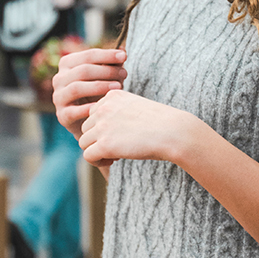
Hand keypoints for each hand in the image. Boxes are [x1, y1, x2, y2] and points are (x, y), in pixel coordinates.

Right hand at [52, 47, 127, 135]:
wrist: (88, 120)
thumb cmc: (98, 92)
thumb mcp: (104, 76)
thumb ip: (111, 64)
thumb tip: (123, 51)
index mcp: (67, 64)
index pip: (88, 55)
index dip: (107, 55)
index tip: (124, 56)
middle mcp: (59, 79)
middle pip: (83, 71)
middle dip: (106, 71)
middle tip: (124, 74)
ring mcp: (58, 97)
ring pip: (77, 88)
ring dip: (100, 86)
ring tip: (118, 87)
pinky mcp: (62, 115)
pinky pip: (74, 111)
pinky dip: (88, 108)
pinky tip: (103, 105)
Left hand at [78, 89, 196, 167]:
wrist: (174, 132)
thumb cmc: (162, 124)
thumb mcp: (137, 108)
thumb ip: (119, 113)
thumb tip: (105, 132)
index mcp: (112, 95)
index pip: (93, 113)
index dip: (103, 127)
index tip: (120, 134)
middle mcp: (104, 107)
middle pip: (86, 128)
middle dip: (98, 139)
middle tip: (119, 147)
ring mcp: (103, 125)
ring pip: (84, 142)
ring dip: (97, 151)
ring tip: (115, 155)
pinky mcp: (105, 144)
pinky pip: (87, 156)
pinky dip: (97, 162)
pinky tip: (113, 161)